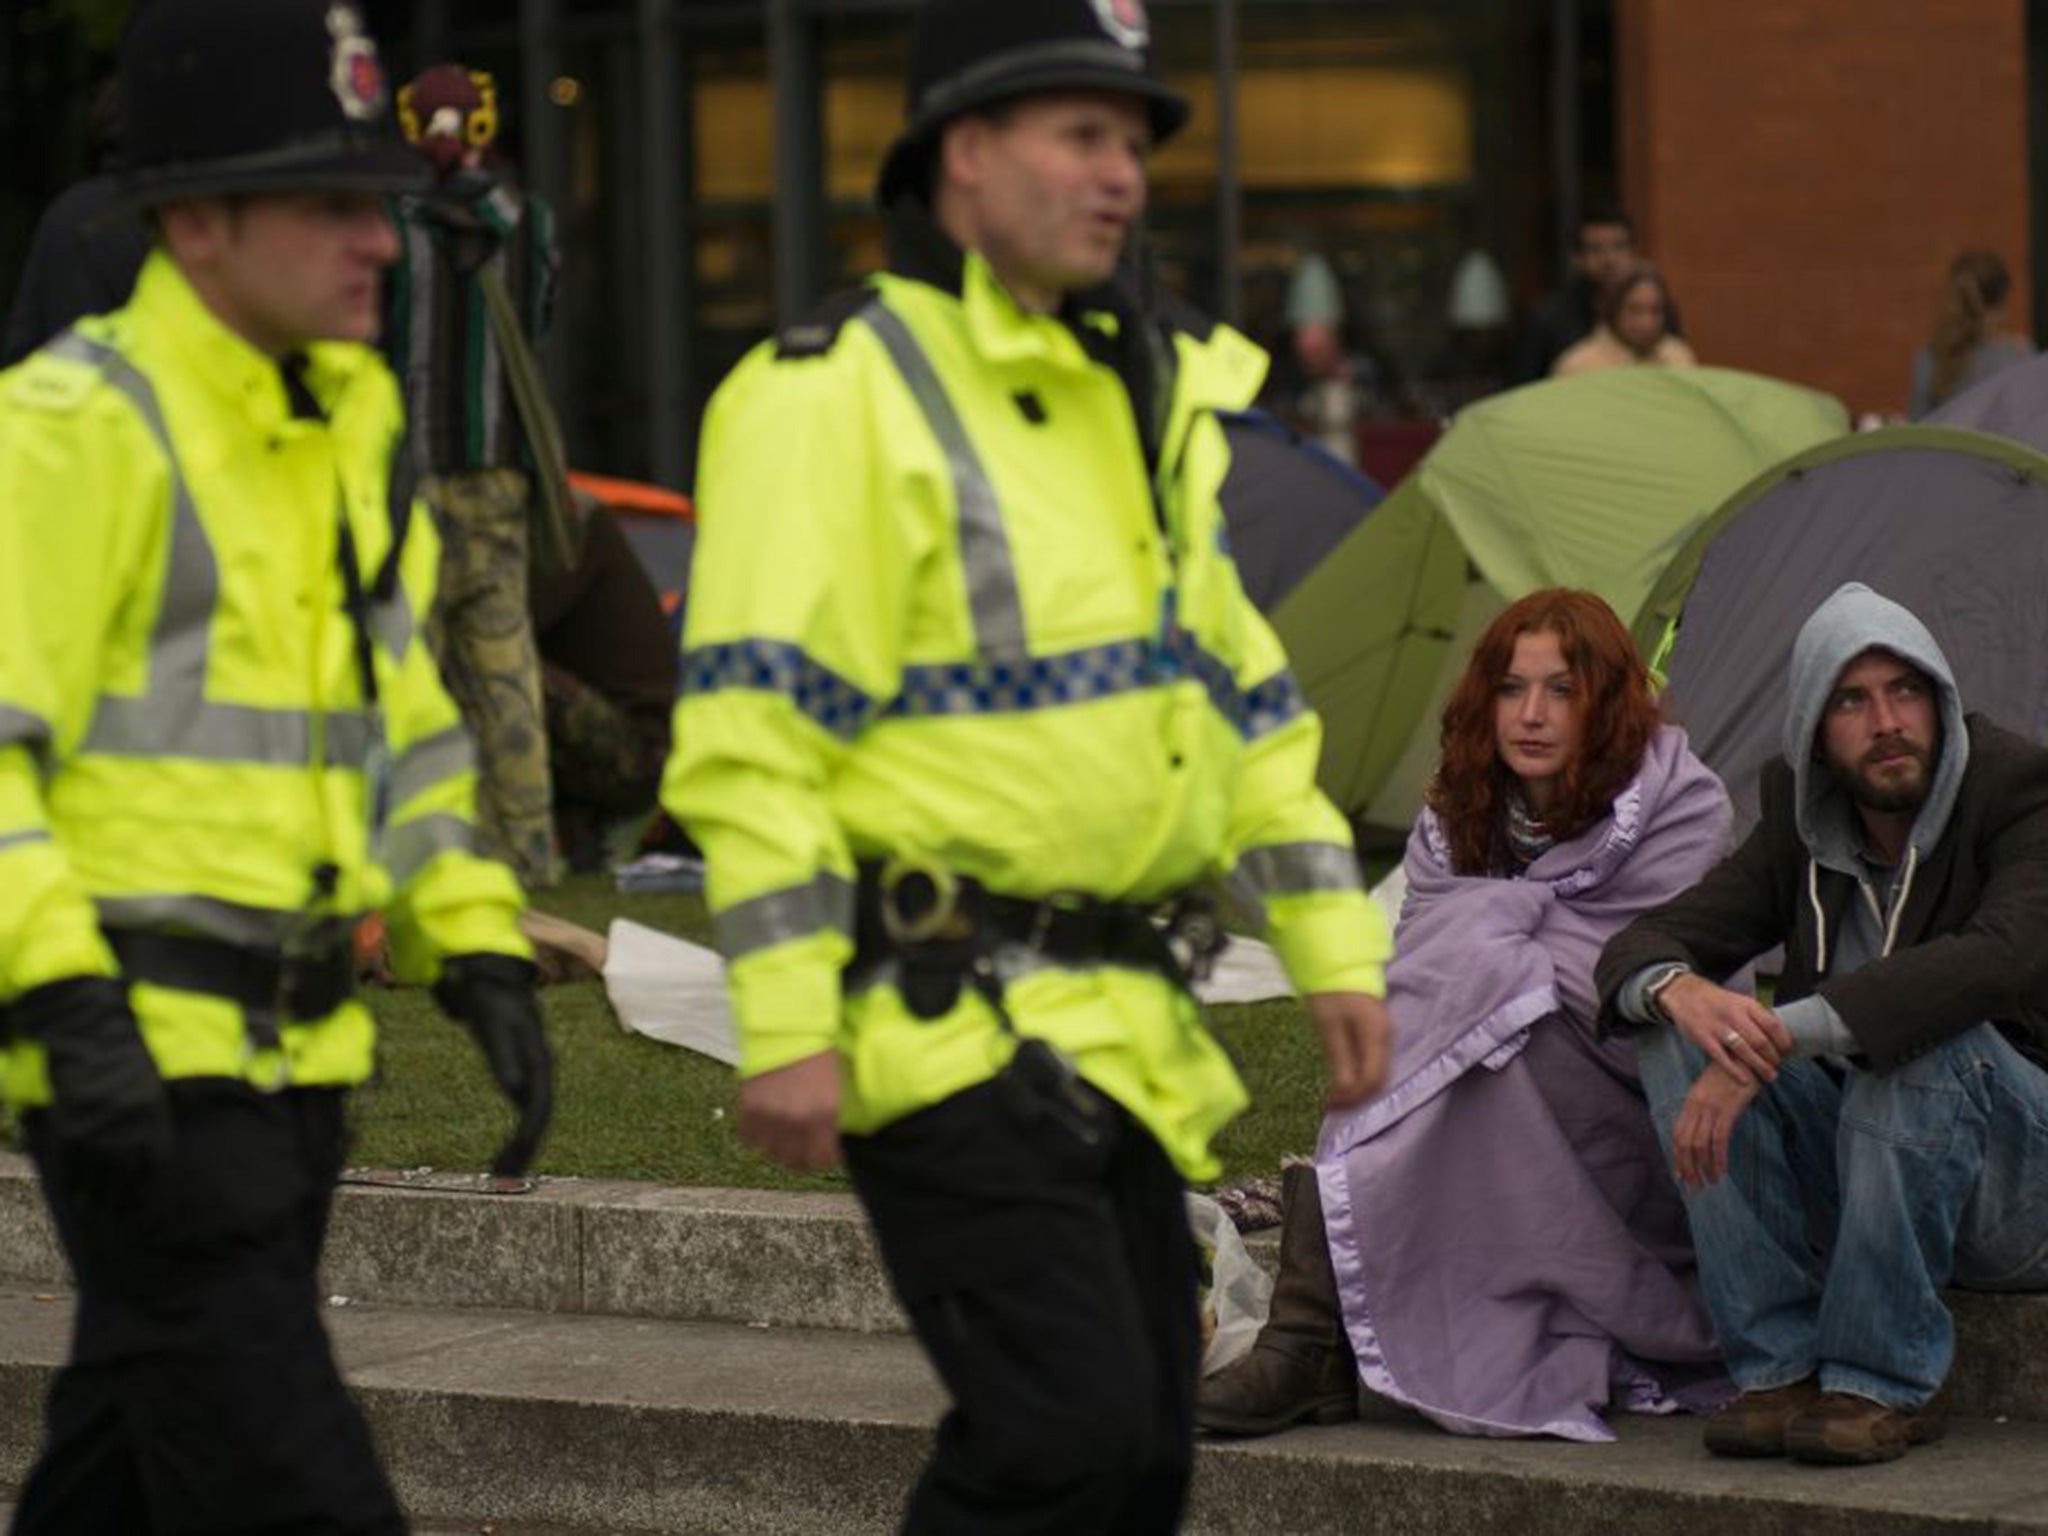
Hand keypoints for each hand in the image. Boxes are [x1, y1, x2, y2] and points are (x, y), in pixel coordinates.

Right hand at [14, 976, 172, 1215]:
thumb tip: (147, 1159)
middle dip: (123, 1204)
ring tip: (95, 1211)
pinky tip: (74, 1193)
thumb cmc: (126, 1059)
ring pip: (95, 1177)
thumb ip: (151, 1123)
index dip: (152, 1197)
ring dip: (95, 1199)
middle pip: (125, 1180)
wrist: (92, 1033)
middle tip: (120, 1219)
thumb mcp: (150, 1090)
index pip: (156, 1170)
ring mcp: (96, 1128)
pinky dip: (72, 1182)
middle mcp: (126, 1129)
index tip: (149, 1215)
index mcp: (153, 1119)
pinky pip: (70, 1162)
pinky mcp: (69, 1124)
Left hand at [434, 954, 553, 1175]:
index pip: (539, 1108)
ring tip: (501, 1174)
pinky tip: (505, 1151)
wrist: (491, 980)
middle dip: (523, 1150)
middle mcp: (541, 1071)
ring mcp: (533, 1074)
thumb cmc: (490, 1001)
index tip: (510, 1162)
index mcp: (539, 1061)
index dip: (526, 1138)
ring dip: (520, 1147)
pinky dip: (515, 1134)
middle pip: (539, 1119)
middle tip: (502, 1179)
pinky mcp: (522, 1075)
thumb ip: (503, 1056)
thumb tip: (515, 1089)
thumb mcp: (492, 1025)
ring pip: (533, 1119)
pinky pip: (524, 1112)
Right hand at [736, 1050, 841, 1170]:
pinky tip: (765, 1122)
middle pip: (795, 1162)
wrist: (788, 1029)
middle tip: (801, 1146)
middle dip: (800, 1156)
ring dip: (776, 1147)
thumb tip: (832, 1143)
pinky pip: (749, 1138)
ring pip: (770, 1153)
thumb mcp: (836, 1089)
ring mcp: (772, 1116)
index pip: (823, 1158)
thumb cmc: (817, 1054)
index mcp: (827, 1114)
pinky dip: (756, 1133)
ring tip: (782, 1134)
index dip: (823, 1156)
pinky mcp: (749, 1108)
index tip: (822, 1151)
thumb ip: (834, 1119)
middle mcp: (799, 1120)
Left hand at [1306, 991, 1392, 1109]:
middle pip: (1377, 1078)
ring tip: (1333, 1093)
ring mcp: (1382, 1032)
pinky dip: (1357, 1072)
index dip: (1352, 1098)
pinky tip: (1341, 1074)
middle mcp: (1385, 1036)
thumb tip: (1345, 1092)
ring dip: (1355, 1086)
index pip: (1372, 1080)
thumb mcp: (1328, 1027)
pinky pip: (1371, 1059)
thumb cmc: (1329, 990)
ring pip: (1374, 1070)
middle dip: (1355, 1096)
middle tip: (1330, 1103)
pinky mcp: (1373, 1028)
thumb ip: (1340, 1060)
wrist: (1336, 958)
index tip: (1329, 1105)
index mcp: (1376, 1036)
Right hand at [1656, 972, 1790, 1088]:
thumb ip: (1756, 1016)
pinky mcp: (1703, 1038)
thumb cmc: (1716, 1001)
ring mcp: (1717, 1027)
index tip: (1787, 1051)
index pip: (1772, 1024)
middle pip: (1760, 1040)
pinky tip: (1745, 1080)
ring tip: (1769, 1076)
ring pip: (1744, 1051)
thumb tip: (1778, 1034)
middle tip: (1777, 1066)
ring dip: (1759, 1066)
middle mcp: (1733, 1015)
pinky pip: (1722, 1058)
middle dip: (1773, 1057)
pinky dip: (1735, 1071)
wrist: (1684, 994)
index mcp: (1746, 1005)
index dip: (1783, 1040)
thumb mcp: (1739, 1000)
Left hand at [1672, 1062, 1760, 1189]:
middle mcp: (1696, 1105)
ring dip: (1703, 1168)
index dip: (1678, 1156)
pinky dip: (1718, 1158)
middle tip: (1693, 1187)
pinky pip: (1718, 1140)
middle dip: (1687, 1167)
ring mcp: (1710, 1108)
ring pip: (1699, 1145)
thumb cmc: (1735, 1073)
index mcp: (1691, 1102)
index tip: (1681, 1174)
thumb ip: (1708, 1109)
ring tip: (1708, 1183)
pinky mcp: (1727, 1110)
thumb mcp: (1714, 1091)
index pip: (1679, 1134)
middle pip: (1684, 1143)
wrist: (1749, 1053)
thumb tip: (1707, 1128)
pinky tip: (1721, 1171)